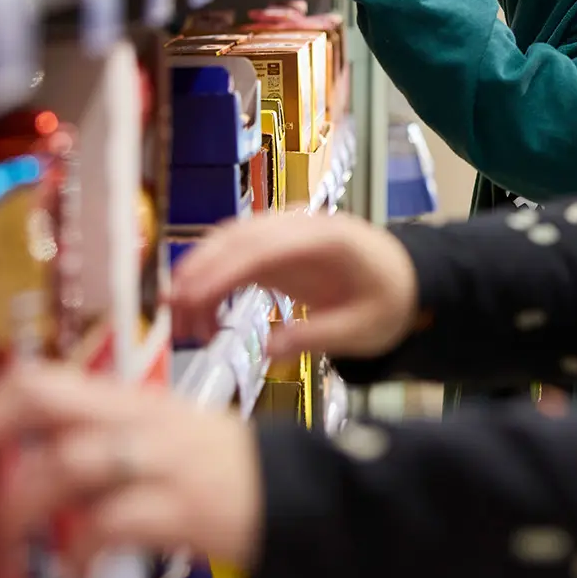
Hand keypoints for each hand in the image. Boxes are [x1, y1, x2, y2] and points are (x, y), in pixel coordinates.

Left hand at [0, 364, 263, 573]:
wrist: (294, 492)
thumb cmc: (217, 468)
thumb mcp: (159, 434)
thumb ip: (98, 439)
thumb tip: (23, 464)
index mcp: (126, 399)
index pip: (41, 377)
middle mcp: (137, 418)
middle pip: (44, 398)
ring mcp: (159, 459)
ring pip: (68, 462)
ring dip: (23, 508)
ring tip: (8, 543)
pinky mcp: (180, 506)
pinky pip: (110, 523)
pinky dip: (80, 550)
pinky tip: (73, 571)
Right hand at [167, 212, 419, 360]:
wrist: (404, 279)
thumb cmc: (388, 300)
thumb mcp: (364, 328)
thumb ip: (318, 337)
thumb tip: (268, 352)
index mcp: (327, 237)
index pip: (265, 246)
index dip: (224, 269)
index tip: (193, 296)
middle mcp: (300, 225)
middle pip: (238, 238)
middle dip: (199, 272)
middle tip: (172, 312)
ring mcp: (284, 233)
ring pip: (228, 244)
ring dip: (199, 278)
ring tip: (183, 323)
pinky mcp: (274, 249)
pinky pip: (233, 259)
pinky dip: (211, 284)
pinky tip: (203, 318)